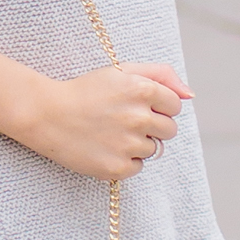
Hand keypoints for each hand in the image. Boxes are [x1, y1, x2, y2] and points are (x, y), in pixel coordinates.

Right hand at [16, 61, 191, 181]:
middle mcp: (139, 118)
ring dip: (138, 144)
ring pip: (154, 149)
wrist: (47, 115)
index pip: (175, 105)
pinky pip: (137, 168)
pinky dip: (125, 161)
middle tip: (125, 121)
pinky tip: (105, 148)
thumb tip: (191, 95)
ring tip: (111, 134)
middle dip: (153, 125)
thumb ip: (161, 75)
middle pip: (170, 130)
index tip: (138, 106)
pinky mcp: (116, 168)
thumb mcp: (121, 71)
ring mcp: (128, 145)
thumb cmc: (86, 91)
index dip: (158, 106)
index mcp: (143, 90)